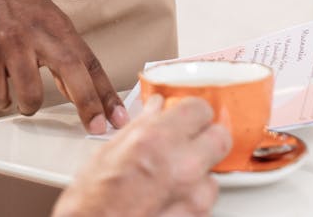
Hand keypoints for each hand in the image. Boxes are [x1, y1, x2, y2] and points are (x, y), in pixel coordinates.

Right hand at [0, 0, 127, 134]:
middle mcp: (37, 33)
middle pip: (71, 70)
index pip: (89, 61)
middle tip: (96, 127)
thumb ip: (64, 54)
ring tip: (24, 99)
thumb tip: (82, 94)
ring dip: (29, 106)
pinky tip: (1, 89)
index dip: (106, 92)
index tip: (119, 117)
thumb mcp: (49, 20)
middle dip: (88, 103)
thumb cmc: (18, 4)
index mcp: (58, 26)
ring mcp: (11, 43)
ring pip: (30, 94)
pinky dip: (1, 100)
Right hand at [51, 95, 231, 216]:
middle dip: (206, 136)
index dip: (193, 110)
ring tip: (172, 178)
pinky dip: (192, 198)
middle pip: (220, 137)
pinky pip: (205, 203)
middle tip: (191, 139)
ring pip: (212, 173)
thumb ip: (141, 125)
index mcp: (158, 140)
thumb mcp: (109, 151)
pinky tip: (170, 198)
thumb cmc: (92, 203)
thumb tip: (155, 109)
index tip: (189, 114)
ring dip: (197, 172)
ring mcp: (193, 199)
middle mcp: (182, 167)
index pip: (200, 108)